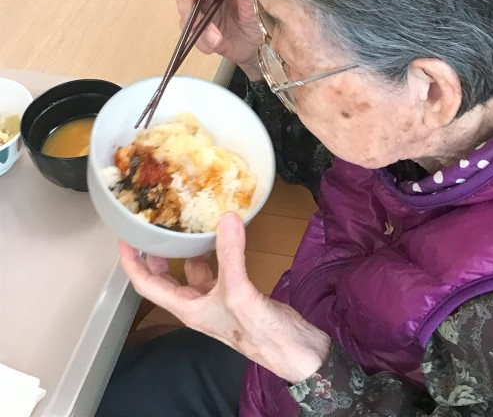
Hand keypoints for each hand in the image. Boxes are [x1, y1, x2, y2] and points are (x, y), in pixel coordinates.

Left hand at [120, 212, 330, 382]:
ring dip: (188, 250)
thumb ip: (231, 254)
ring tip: (187, 223)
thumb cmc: (258, 332)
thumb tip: (227, 218)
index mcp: (187, 308)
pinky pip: (218, 268)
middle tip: (154, 227)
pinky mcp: (236, 295)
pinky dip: (216, 251)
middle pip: (165, 278)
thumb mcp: (239, 291)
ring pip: (193, 271)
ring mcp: (216, 300)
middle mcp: (197, 304)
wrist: (292, 350)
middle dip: (156, 255)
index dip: (132, 262)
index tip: (125, 238)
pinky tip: (223, 237)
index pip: (146, 285)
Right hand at [175, 0, 262, 78]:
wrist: (266, 43)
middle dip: (187, 5)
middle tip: (195, 20)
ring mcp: (203, 6)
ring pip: (184, 10)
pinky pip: (190, 31)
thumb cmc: (263, 12)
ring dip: (196, 26)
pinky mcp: (200, 26)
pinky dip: (200, 39)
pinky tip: (214, 45)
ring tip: (216, 39)